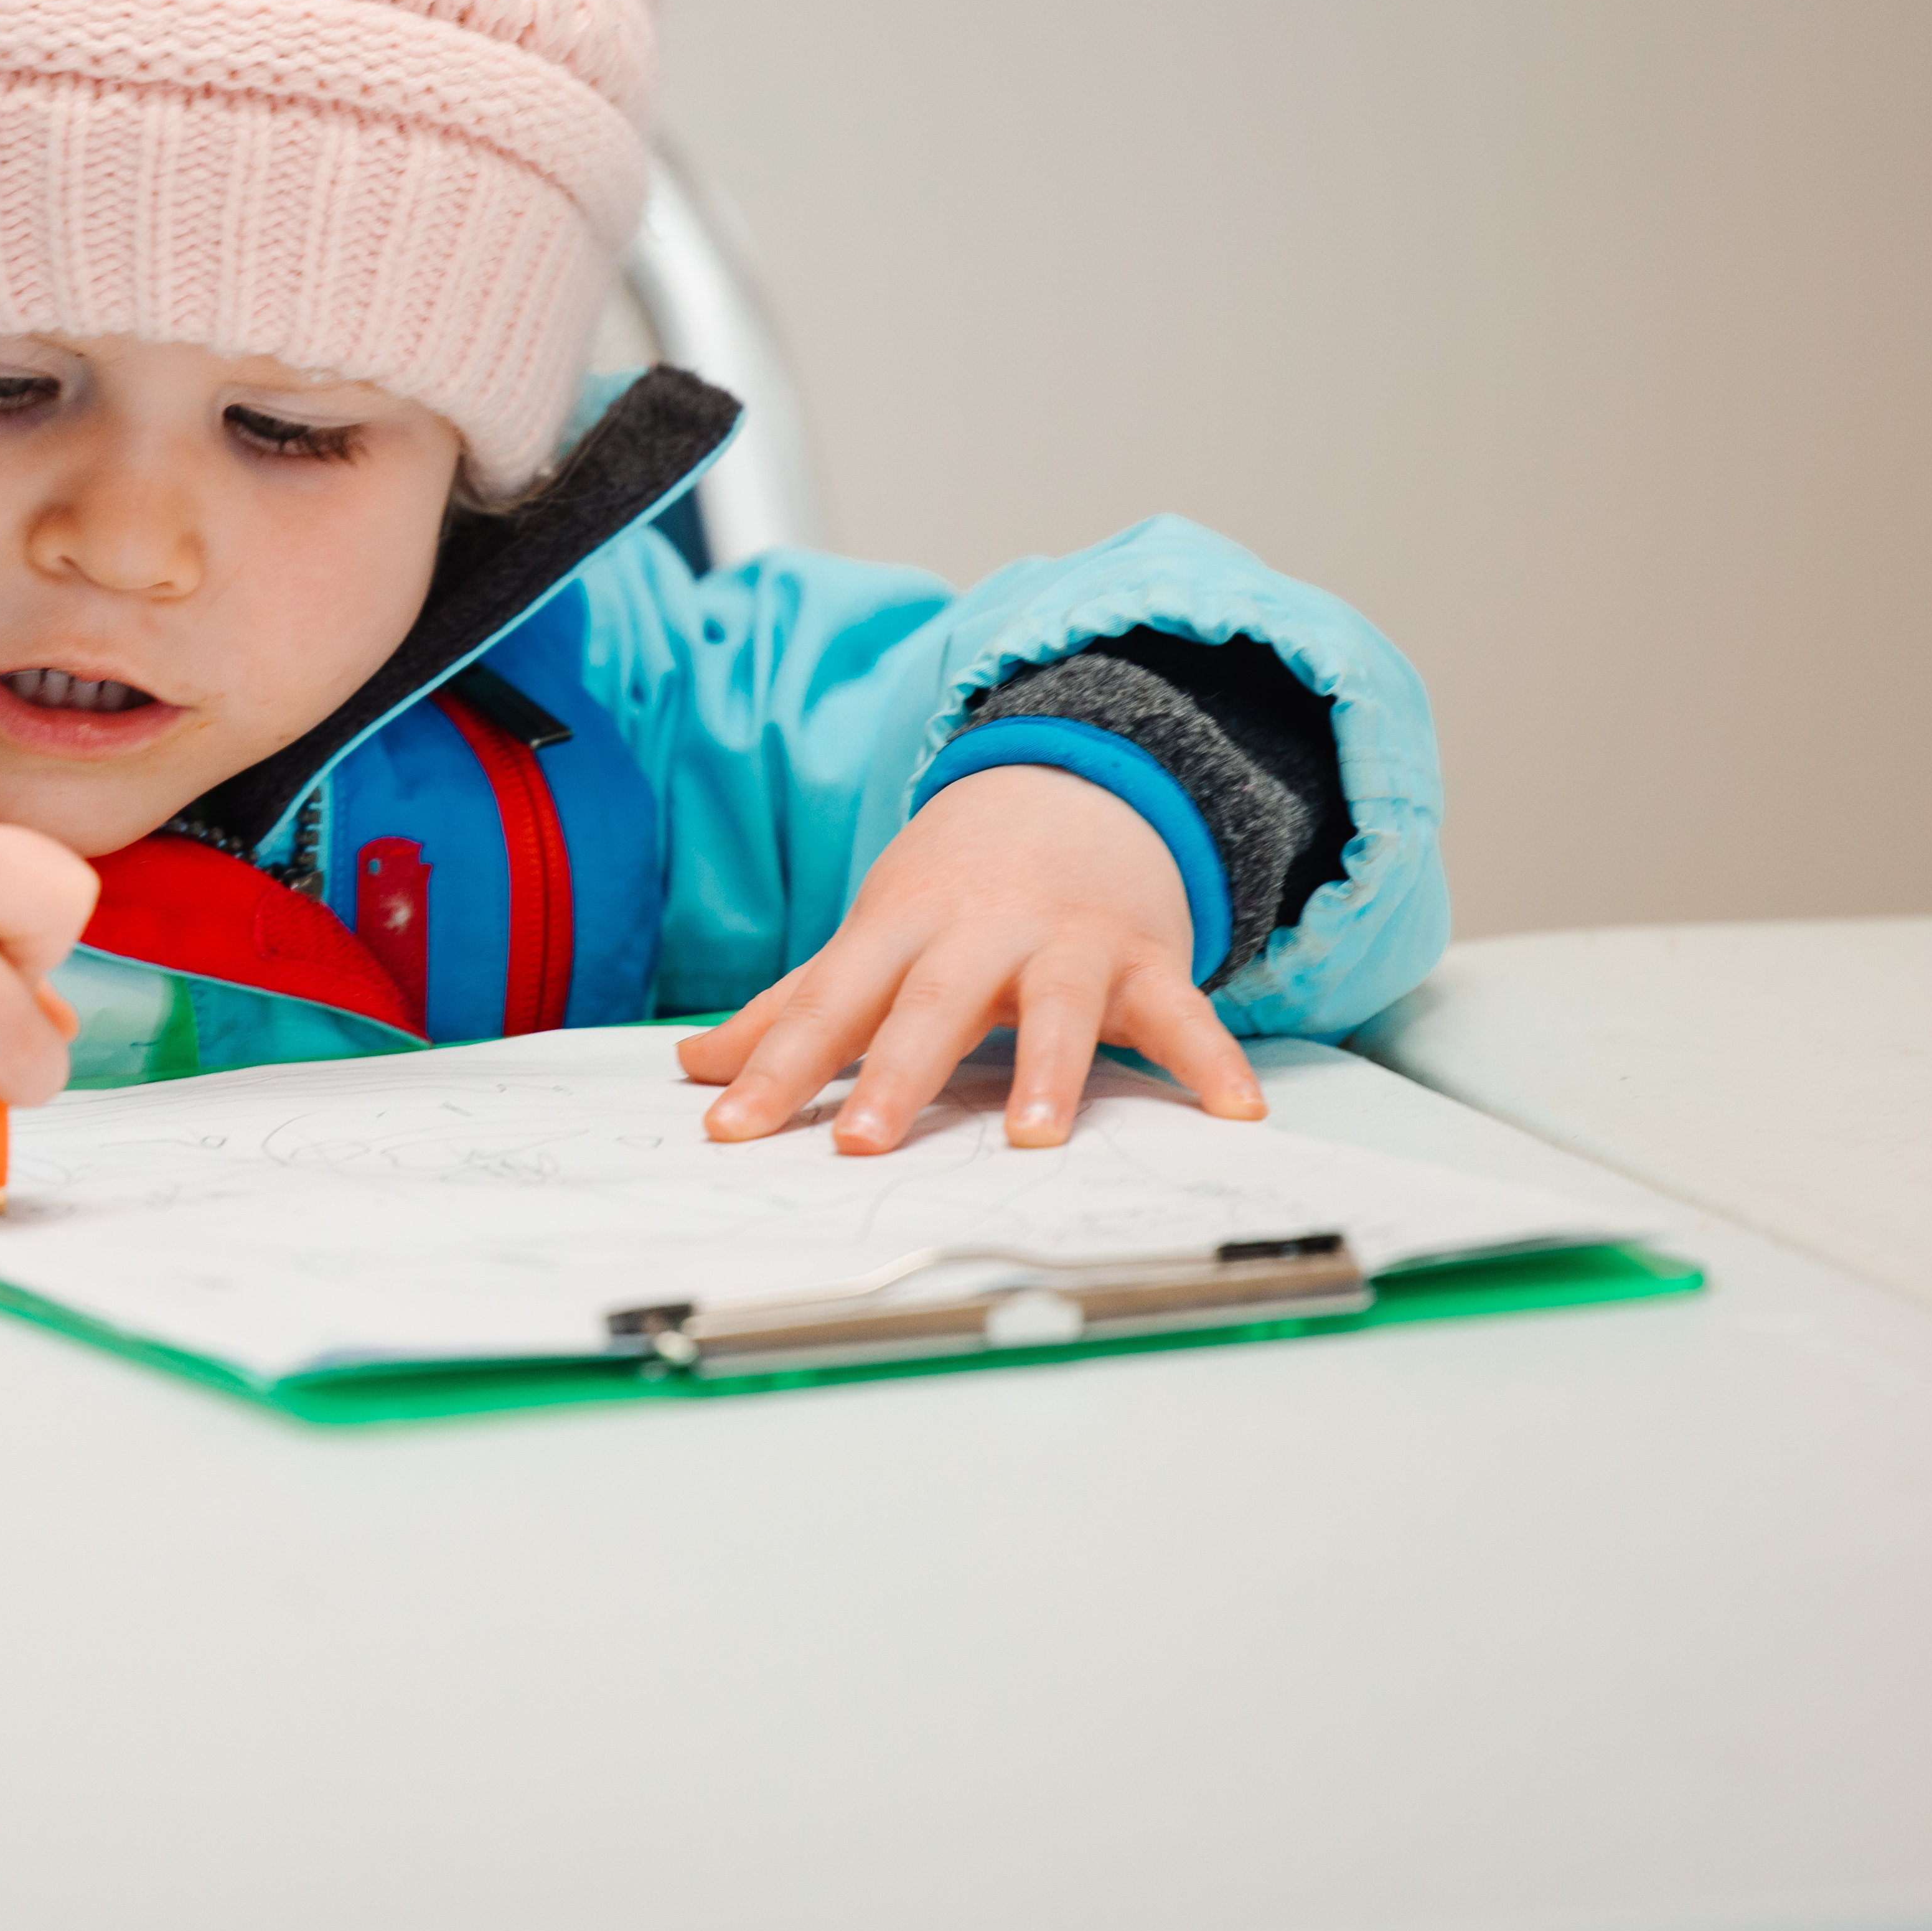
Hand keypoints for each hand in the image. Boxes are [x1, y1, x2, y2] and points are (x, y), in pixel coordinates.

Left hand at [679, 764, 1264, 1152]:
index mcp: (900, 932)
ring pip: (1060, 1009)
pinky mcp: (1147, 957)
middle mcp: (981, 934)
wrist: (1071, 788)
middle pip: (932, 1006)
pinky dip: (1213, 1059)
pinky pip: (1185, 1011)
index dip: (775, 1068)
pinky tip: (1238, 1112)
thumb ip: (789, 1008)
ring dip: (1052, 1072)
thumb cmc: (954, 887)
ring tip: (1038, 1141)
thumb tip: (693, 1066)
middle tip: (862, 1142)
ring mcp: (1069, 943)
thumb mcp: (872, 937)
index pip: (825, 1005)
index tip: (728, 1128)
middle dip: (897, 1072)